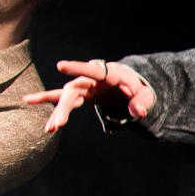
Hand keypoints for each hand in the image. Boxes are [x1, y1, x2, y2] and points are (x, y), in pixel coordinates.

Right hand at [23, 59, 154, 132]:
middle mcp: (93, 80)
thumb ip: (142, 102)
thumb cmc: (138, 89)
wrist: (130, 87)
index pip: (93, 70)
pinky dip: (58, 114)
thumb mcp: (146, 95)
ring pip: (66, 97)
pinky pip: (67, 104)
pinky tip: (50, 127)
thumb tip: (138, 112)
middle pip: (74, 89)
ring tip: (49, 129)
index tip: (59, 66)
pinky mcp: (82, 96)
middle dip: (64, 106)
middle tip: (59, 124)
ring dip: (57, 112)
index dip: (77, 68)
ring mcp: (85, 87)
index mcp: (110, 74)